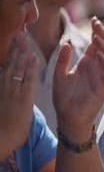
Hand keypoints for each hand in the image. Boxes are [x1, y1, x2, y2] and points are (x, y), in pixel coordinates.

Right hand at [0, 34, 37, 154]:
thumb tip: (8, 79)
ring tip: (25, 39)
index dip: (12, 52)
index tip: (16, 39)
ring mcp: (13, 92)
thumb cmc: (4, 124)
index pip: (7, 65)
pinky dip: (30, 69)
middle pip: (11, 63)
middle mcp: (5, 87)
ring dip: (22, 53)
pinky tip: (33, 58)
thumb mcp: (4, 102)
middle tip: (20, 31)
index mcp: (2, 87)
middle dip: (16, 47)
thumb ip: (6, 90)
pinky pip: (26, 81)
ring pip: (18, 69)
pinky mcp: (21, 100)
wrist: (2, 140)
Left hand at [53, 19, 103, 141]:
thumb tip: (66, 43)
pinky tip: (99, 52)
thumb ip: (63, 61)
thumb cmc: (65, 99)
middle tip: (97, 23)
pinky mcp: (103, 86)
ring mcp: (101, 77)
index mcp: (87, 64)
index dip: (96, 32)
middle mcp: (97, 68)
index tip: (93, 20)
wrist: (68, 118)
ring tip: (97, 35)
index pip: (95, 44)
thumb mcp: (60, 75)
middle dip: (102, 34)